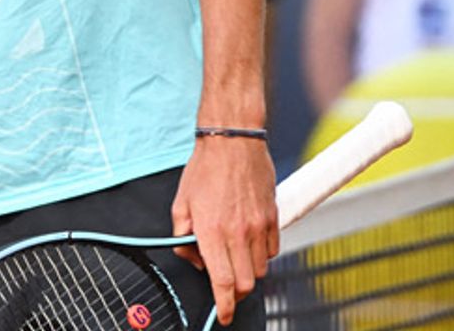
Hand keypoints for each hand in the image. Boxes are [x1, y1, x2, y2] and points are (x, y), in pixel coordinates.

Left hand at [170, 136, 277, 325]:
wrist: (233, 141)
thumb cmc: (205, 168)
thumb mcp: (180, 203)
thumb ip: (182, 236)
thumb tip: (194, 258)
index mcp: (211, 230)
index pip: (222, 282)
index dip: (224, 306)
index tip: (224, 316)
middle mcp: (238, 232)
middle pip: (245, 283)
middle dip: (235, 292)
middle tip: (225, 285)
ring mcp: (258, 226)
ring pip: (260, 269)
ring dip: (247, 271)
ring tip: (234, 255)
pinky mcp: (273, 218)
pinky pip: (272, 251)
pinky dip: (261, 254)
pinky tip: (249, 241)